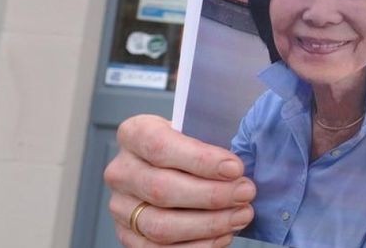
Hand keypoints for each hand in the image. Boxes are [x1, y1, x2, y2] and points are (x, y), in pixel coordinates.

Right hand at [103, 114, 254, 245]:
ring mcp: (120, 206)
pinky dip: (196, 246)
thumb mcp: (197, 129)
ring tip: (240, 215)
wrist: (171, 165)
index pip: (161, 146)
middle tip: (245, 193)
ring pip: (161, 225)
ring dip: (208, 224)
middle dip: (211, 195)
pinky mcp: (129, 235)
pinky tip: (223, 235)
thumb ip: (212, 140)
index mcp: (134, 134)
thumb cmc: (189, 146)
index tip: (235, 168)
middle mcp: (121, 171)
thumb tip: (239, 168)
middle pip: (162, 189)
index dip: (201, 160)